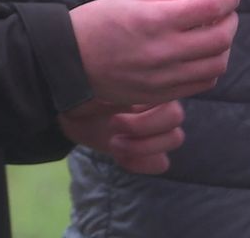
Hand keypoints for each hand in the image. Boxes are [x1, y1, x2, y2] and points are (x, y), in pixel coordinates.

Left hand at [59, 100, 184, 173]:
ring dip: (143, 146)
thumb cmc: (82, 95)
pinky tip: (120, 157)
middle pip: (176, 117)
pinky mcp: (150, 152)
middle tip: (112, 127)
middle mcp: (157, 106)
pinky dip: (141, 162)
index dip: (145, 115)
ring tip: (114, 143)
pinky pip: (162, 161)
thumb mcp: (89, 89)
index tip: (114, 117)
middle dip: (143, 127)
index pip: (169, 99)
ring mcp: (157, 130)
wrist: (72, 114)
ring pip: (174, 138)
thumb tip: (115, 102)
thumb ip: (107, 91)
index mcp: (147, 86)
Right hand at [70, 0, 240, 104]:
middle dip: (231, 21)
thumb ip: (171, 2)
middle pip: (221, 39)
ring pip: (216, 65)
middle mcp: (164, 50)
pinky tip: (200, 57)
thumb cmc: (97, 22)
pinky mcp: (160, 94)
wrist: (69, 61)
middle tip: (226, 13)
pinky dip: (209, 68)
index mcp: (155, 20)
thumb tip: (200, 6)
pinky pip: (200, 84)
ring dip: (223, 47)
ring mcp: (164, 77)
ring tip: (213, 35)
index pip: (210, 8)